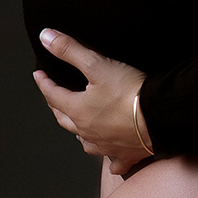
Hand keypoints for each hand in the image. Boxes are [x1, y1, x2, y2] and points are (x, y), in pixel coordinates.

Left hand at [32, 29, 153, 176]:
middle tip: (54, 97)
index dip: (44, 83)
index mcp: (78, 111)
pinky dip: (110, 158)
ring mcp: (106, 145)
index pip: (53, 95)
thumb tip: (45, 37)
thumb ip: (69, 50)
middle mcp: (88, 132)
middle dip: (57, 107)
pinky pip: (114, 161)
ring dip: (79, 132)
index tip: (38, 74)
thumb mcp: (97, 64)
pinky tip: (110, 158)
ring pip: (85, 141)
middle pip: (65, 120)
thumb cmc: (129, 91)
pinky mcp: (126, 154)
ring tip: (78, 126)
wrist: (159, 116)